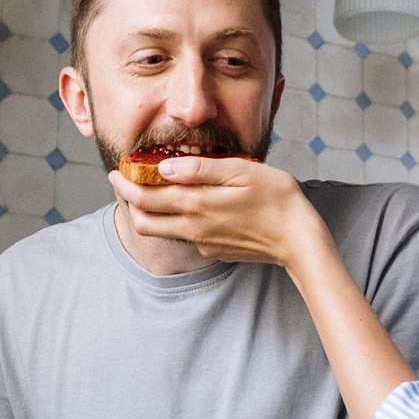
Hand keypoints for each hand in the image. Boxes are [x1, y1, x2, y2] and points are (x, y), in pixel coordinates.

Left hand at [108, 156, 330, 268]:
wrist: (300, 241)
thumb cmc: (278, 200)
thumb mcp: (242, 171)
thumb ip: (201, 168)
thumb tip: (165, 167)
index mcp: (197, 204)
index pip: (145, 197)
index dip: (125, 184)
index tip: (118, 171)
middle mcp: (194, 228)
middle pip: (144, 220)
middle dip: (130, 200)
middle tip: (127, 182)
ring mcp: (204, 243)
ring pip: (161, 231)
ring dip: (150, 213)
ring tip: (153, 193)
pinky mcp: (215, 251)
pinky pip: (186, 236)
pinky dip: (177, 220)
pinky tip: (191, 206)